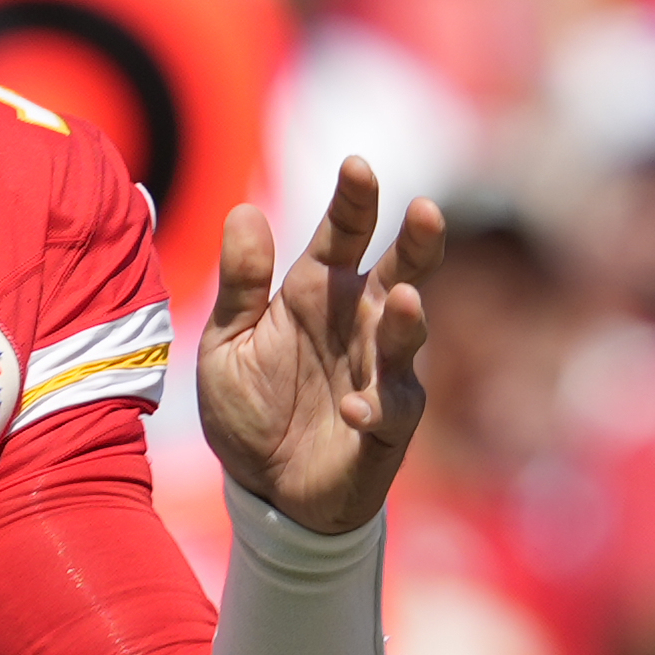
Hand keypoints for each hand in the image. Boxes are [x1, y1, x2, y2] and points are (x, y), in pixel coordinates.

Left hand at [194, 156, 444, 535]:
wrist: (262, 489)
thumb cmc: (250, 406)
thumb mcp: (228, 342)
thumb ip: (240, 283)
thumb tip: (245, 209)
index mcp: (319, 291)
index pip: (343, 234)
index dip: (354, 200)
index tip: (356, 164)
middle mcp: (360, 323)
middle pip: (401, 270)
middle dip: (418, 241)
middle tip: (426, 209)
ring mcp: (380, 372)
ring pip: (407, 337)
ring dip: (407, 320)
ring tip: (404, 299)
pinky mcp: (386, 426)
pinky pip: (390, 410)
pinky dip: (374, 406)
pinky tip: (352, 406)